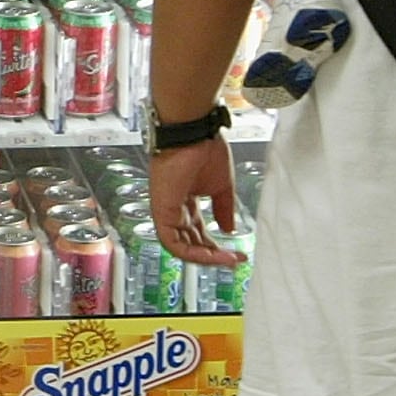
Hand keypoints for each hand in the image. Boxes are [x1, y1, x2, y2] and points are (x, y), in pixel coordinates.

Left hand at [150, 137, 240, 267]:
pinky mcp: (161, 213)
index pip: (198, 232)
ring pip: (181, 248)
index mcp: (186, 200)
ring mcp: (166, 211)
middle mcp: (174, 208)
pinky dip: (192, 253)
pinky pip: (173, 243)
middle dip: (213, 255)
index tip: (235, 253)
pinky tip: (212, 255)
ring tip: (227, 260)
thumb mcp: (221, 187)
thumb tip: (230, 229)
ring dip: (205, 257)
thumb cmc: (204, 149)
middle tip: (233, 260)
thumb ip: (224, 210)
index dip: (217, 246)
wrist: (195, 135)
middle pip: (191, 242)